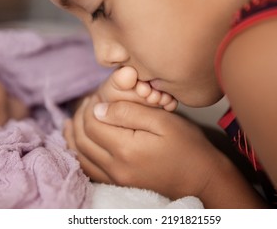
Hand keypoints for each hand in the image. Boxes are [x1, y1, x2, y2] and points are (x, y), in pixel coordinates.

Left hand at [64, 95, 221, 199]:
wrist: (201, 179)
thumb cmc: (188, 147)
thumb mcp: (163, 121)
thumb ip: (129, 112)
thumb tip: (99, 108)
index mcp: (126, 148)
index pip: (93, 123)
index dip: (92, 105)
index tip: (99, 93)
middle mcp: (115, 167)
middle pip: (82, 139)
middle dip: (80, 117)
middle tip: (88, 102)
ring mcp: (116, 178)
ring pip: (81, 155)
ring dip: (75, 135)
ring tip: (76, 118)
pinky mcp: (119, 183)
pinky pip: (88, 169)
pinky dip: (80, 153)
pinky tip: (79, 142)